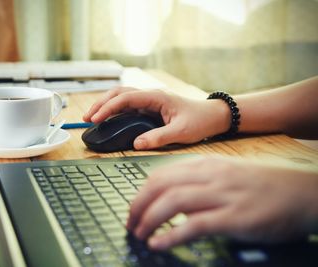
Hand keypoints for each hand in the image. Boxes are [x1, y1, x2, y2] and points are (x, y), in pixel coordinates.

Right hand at [83, 87, 230, 149]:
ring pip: (121, 97)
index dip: (107, 108)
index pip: (125, 98)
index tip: (95, 119)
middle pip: (118, 93)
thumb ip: (158, 137)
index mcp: (156, 97)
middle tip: (87, 118)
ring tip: (92, 117)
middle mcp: (150, 95)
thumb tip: (136, 144)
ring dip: (106, 104)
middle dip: (100, 104)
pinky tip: (108, 119)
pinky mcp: (150, 107)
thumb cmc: (200, 121)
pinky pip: (128, 105)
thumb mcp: (181, 132)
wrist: (212, 116)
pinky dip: (114, 110)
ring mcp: (149, 100)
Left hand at [126, 156, 317, 249]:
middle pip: (160, 186)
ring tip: (139, 234)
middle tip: (130, 223)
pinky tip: (159, 243)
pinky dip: (171, 235)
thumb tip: (172, 197)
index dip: (140, 193)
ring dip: (149, 220)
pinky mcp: (234, 218)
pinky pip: (194, 225)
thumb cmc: (263, 185)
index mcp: (205, 165)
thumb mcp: (226, 174)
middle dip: (138, 206)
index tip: (134, 208)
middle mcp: (210, 176)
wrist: (302, 193)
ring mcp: (222, 196)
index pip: (160, 174)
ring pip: (172, 202)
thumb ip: (199, 181)